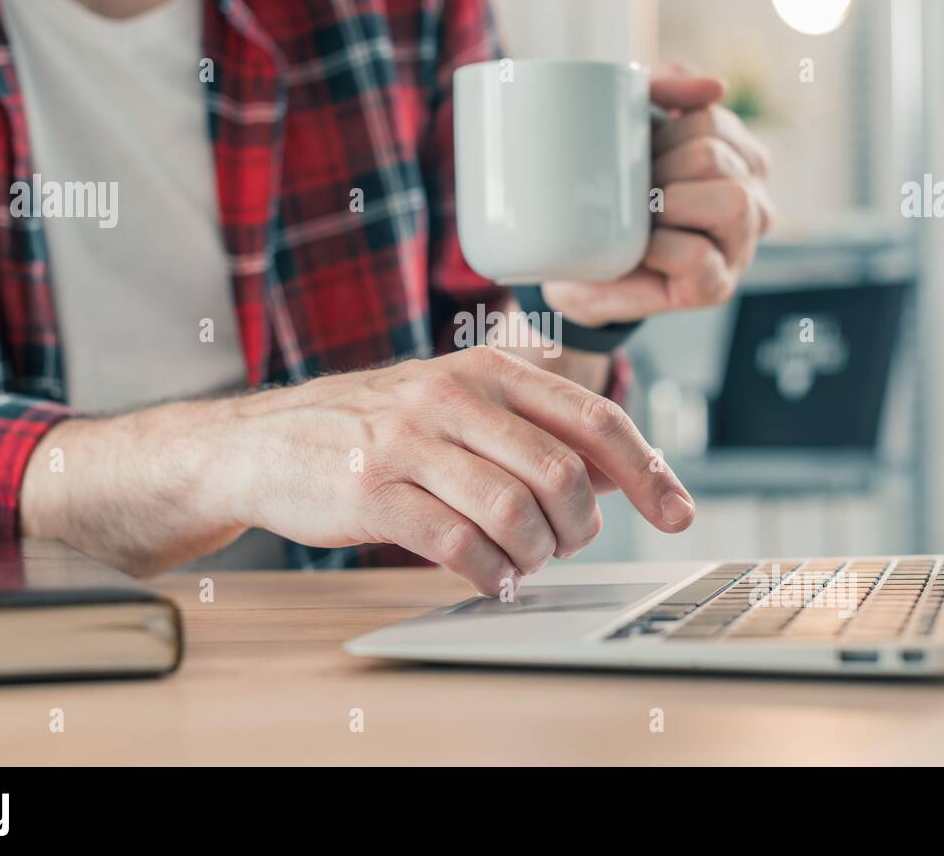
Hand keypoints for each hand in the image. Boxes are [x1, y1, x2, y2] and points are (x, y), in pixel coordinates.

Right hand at [215, 346, 693, 594]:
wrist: (265, 441)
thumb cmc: (374, 426)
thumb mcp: (454, 399)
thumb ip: (531, 423)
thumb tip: (620, 469)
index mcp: (486, 369)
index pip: (593, 417)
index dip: (647, 469)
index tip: (678, 511)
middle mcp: (453, 395)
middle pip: (563, 472)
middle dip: (581, 525)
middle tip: (566, 545)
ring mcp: (410, 442)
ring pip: (514, 512)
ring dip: (534, 554)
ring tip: (521, 561)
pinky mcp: (374, 492)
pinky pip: (458, 545)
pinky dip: (487, 572)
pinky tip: (486, 575)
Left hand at [541, 64, 774, 326]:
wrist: (573, 263)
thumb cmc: (607, 194)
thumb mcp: (625, 127)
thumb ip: (664, 88)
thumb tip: (716, 86)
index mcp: (740, 155)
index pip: (709, 118)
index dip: (658, 135)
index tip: (634, 159)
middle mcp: (754, 198)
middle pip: (713, 156)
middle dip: (658, 171)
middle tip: (631, 193)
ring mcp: (741, 245)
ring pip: (730, 201)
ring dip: (667, 206)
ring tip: (641, 219)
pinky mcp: (716, 286)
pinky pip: (698, 254)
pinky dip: (660, 249)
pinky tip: (640, 251)